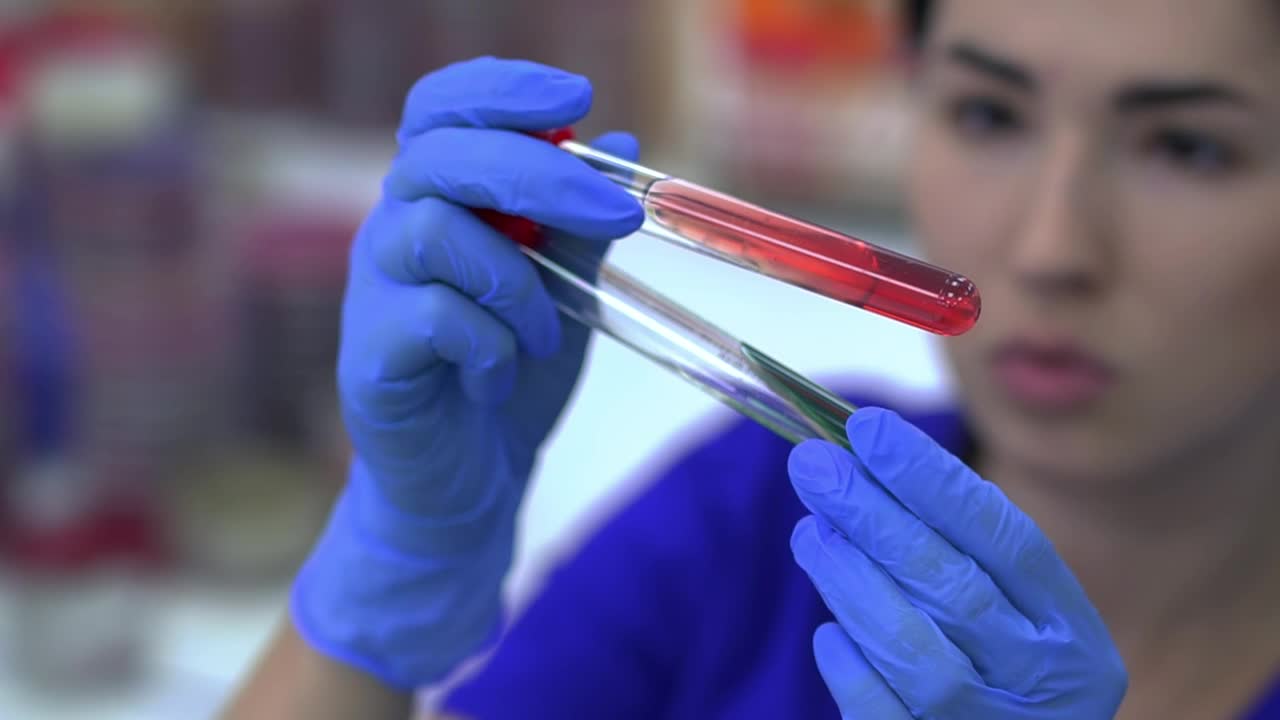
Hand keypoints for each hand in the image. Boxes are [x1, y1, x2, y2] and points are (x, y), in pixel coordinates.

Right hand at [290, 57, 643, 690]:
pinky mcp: (370, 357)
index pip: (442, 111)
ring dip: (516, 281)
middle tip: (618, 218)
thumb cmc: (511, 377)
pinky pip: (433, 316)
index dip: (498, 89)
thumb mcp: (564, 292)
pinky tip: (499, 376)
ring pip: (433, 231)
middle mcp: (394, 232)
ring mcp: (374, 294)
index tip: (574, 98)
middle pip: (441, 156)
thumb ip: (579, 225)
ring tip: (542, 334)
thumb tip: (618, 140)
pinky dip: (491, 344)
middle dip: (541, 173)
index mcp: (439, 203)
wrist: (469, 485)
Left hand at [788, 408, 1126, 718]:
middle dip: (874, 515)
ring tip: (809, 532)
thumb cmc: (996, 672)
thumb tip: (859, 455)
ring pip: (913, 649)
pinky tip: (830, 631)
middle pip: (953, 587)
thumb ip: (955, 547)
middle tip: (814, 464)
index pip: (1005, 538)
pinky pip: (878, 711)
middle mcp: (1043, 684)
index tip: (868, 428)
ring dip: (850, 579)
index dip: (932, 479)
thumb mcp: (1011, 614)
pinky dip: (849, 663)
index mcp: (1071, 632)